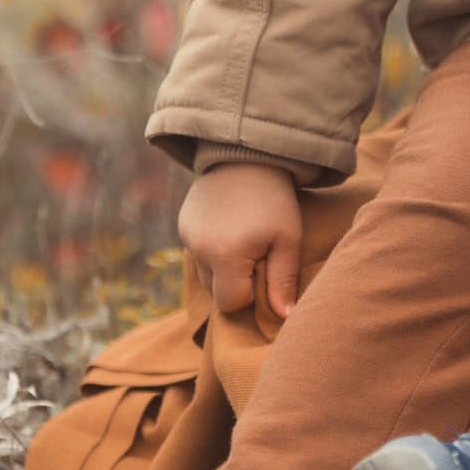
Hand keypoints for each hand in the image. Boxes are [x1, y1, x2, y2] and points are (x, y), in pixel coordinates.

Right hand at [177, 164, 302, 318]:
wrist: (248, 152)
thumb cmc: (275, 199)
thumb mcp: (287, 238)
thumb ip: (283, 280)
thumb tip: (285, 316)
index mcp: (226, 255)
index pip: (230, 303)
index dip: (250, 293)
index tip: (265, 268)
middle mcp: (199, 249)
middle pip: (215, 291)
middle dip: (235, 281)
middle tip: (257, 253)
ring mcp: (187, 235)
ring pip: (204, 272)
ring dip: (223, 266)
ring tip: (244, 238)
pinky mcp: (182, 223)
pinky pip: (196, 252)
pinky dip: (212, 248)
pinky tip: (229, 226)